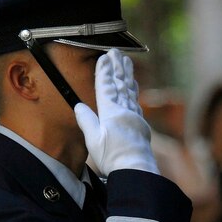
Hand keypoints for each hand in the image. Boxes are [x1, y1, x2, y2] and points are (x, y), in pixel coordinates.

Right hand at [74, 48, 158, 176]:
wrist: (136, 170)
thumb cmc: (112, 157)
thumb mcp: (93, 139)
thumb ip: (87, 120)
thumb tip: (79, 105)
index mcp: (112, 112)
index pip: (106, 86)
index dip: (104, 71)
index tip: (105, 56)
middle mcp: (125, 111)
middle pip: (120, 84)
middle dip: (118, 67)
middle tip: (117, 51)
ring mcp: (135, 118)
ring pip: (130, 92)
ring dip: (127, 76)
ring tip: (127, 63)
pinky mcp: (141, 127)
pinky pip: (136, 103)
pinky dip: (134, 92)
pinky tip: (133, 88)